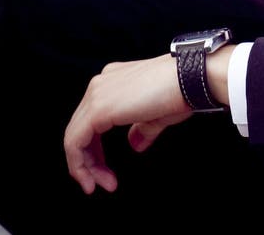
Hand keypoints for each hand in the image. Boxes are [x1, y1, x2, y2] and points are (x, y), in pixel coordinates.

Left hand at [63, 53, 190, 194]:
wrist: (189, 79)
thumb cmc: (180, 91)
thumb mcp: (156, 114)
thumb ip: (140, 129)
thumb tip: (135, 144)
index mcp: (113, 80)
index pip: (92, 119)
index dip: (94, 150)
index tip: (106, 173)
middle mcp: (101, 83)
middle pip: (80, 128)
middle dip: (90, 161)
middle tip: (103, 183)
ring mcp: (97, 93)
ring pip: (74, 136)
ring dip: (85, 165)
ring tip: (100, 184)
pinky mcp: (98, 108)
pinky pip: (75, 141)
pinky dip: (80, 164)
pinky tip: (92, 180)